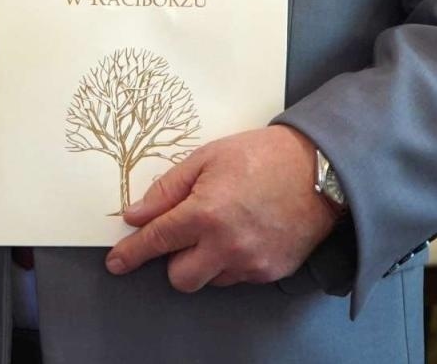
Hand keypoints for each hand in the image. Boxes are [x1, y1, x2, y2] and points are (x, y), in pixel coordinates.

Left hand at [104, 124, 337, 290]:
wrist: (320, 169)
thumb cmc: (260, 156)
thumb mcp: (206, 159)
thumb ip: (167, 190)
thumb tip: (135, 215)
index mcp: (205, 213)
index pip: (157, 241)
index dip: (132, 253)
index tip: (116, 263)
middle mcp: (227, 246)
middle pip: (180, 278)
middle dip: (174, 261)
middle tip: (185, 235)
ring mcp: (252, 263)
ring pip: (210, 280)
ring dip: (205, 262)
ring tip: (223, 227)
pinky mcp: (272, 272)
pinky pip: (238, 277)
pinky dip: (232, 262)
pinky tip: (244, 234)